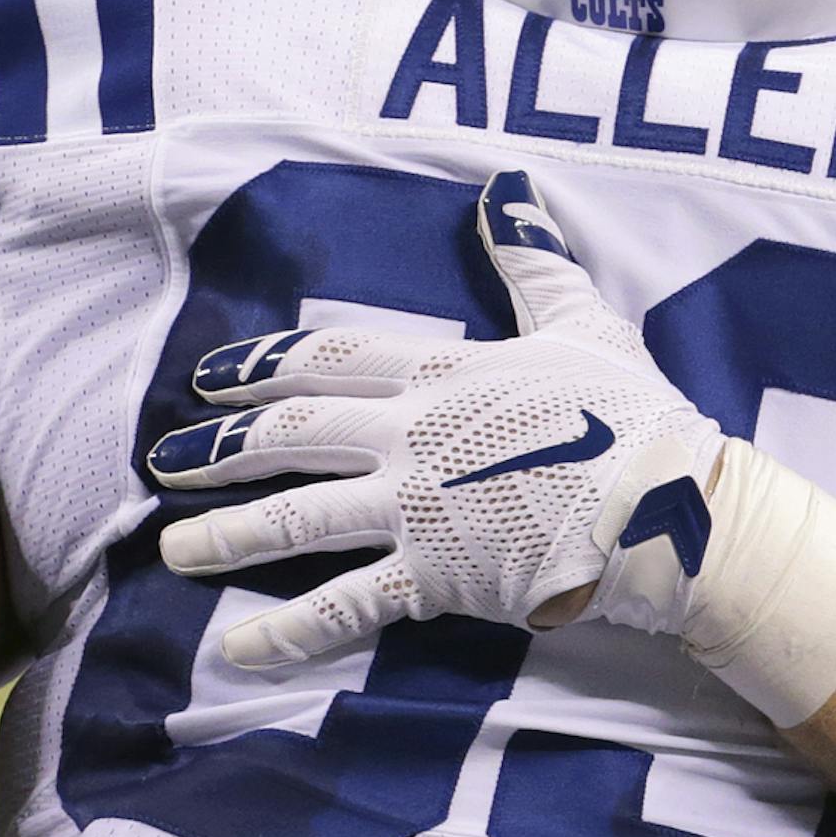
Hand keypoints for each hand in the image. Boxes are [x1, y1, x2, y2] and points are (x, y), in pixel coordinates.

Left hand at [149, 172, 724, 668]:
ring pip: (298, 517)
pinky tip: (240, 647)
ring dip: (228, 534)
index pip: (331, 357)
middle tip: (166, 456)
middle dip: (221, 445)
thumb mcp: (584, 322)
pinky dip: (289, 631)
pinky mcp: (434, 576)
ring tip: (173, 546)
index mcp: (443, 372)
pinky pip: (345, 606)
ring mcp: (415, 507)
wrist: (668, 508)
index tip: (212, 375)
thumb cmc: (635, 415)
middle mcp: (410, 435)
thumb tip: (506, 189)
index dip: (262, 363)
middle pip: (292, 432)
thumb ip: (532, 261)